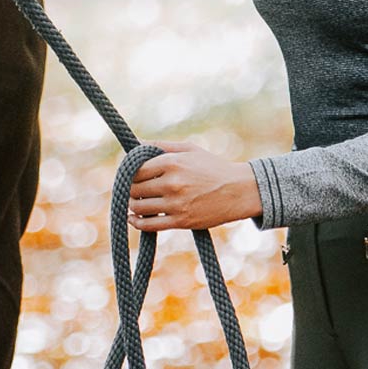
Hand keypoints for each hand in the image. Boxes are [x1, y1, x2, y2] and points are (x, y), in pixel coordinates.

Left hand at [127, 142, 262, 232]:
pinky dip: (137, 222)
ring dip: (132, 205)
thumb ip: (161, 146)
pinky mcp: (181, 221)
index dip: (128, 173)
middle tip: (130, 189)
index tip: (128, 175)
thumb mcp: (189, 149)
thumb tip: (135, 143)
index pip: (136, 169)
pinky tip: (133, 218)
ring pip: (139, 207)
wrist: (239, 191)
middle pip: (134, 188)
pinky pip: (149, 225)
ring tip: (135, 201)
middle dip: (129, 189)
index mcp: (173, 163)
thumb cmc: (213, 167)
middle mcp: (173, 183)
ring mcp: (176, 204)